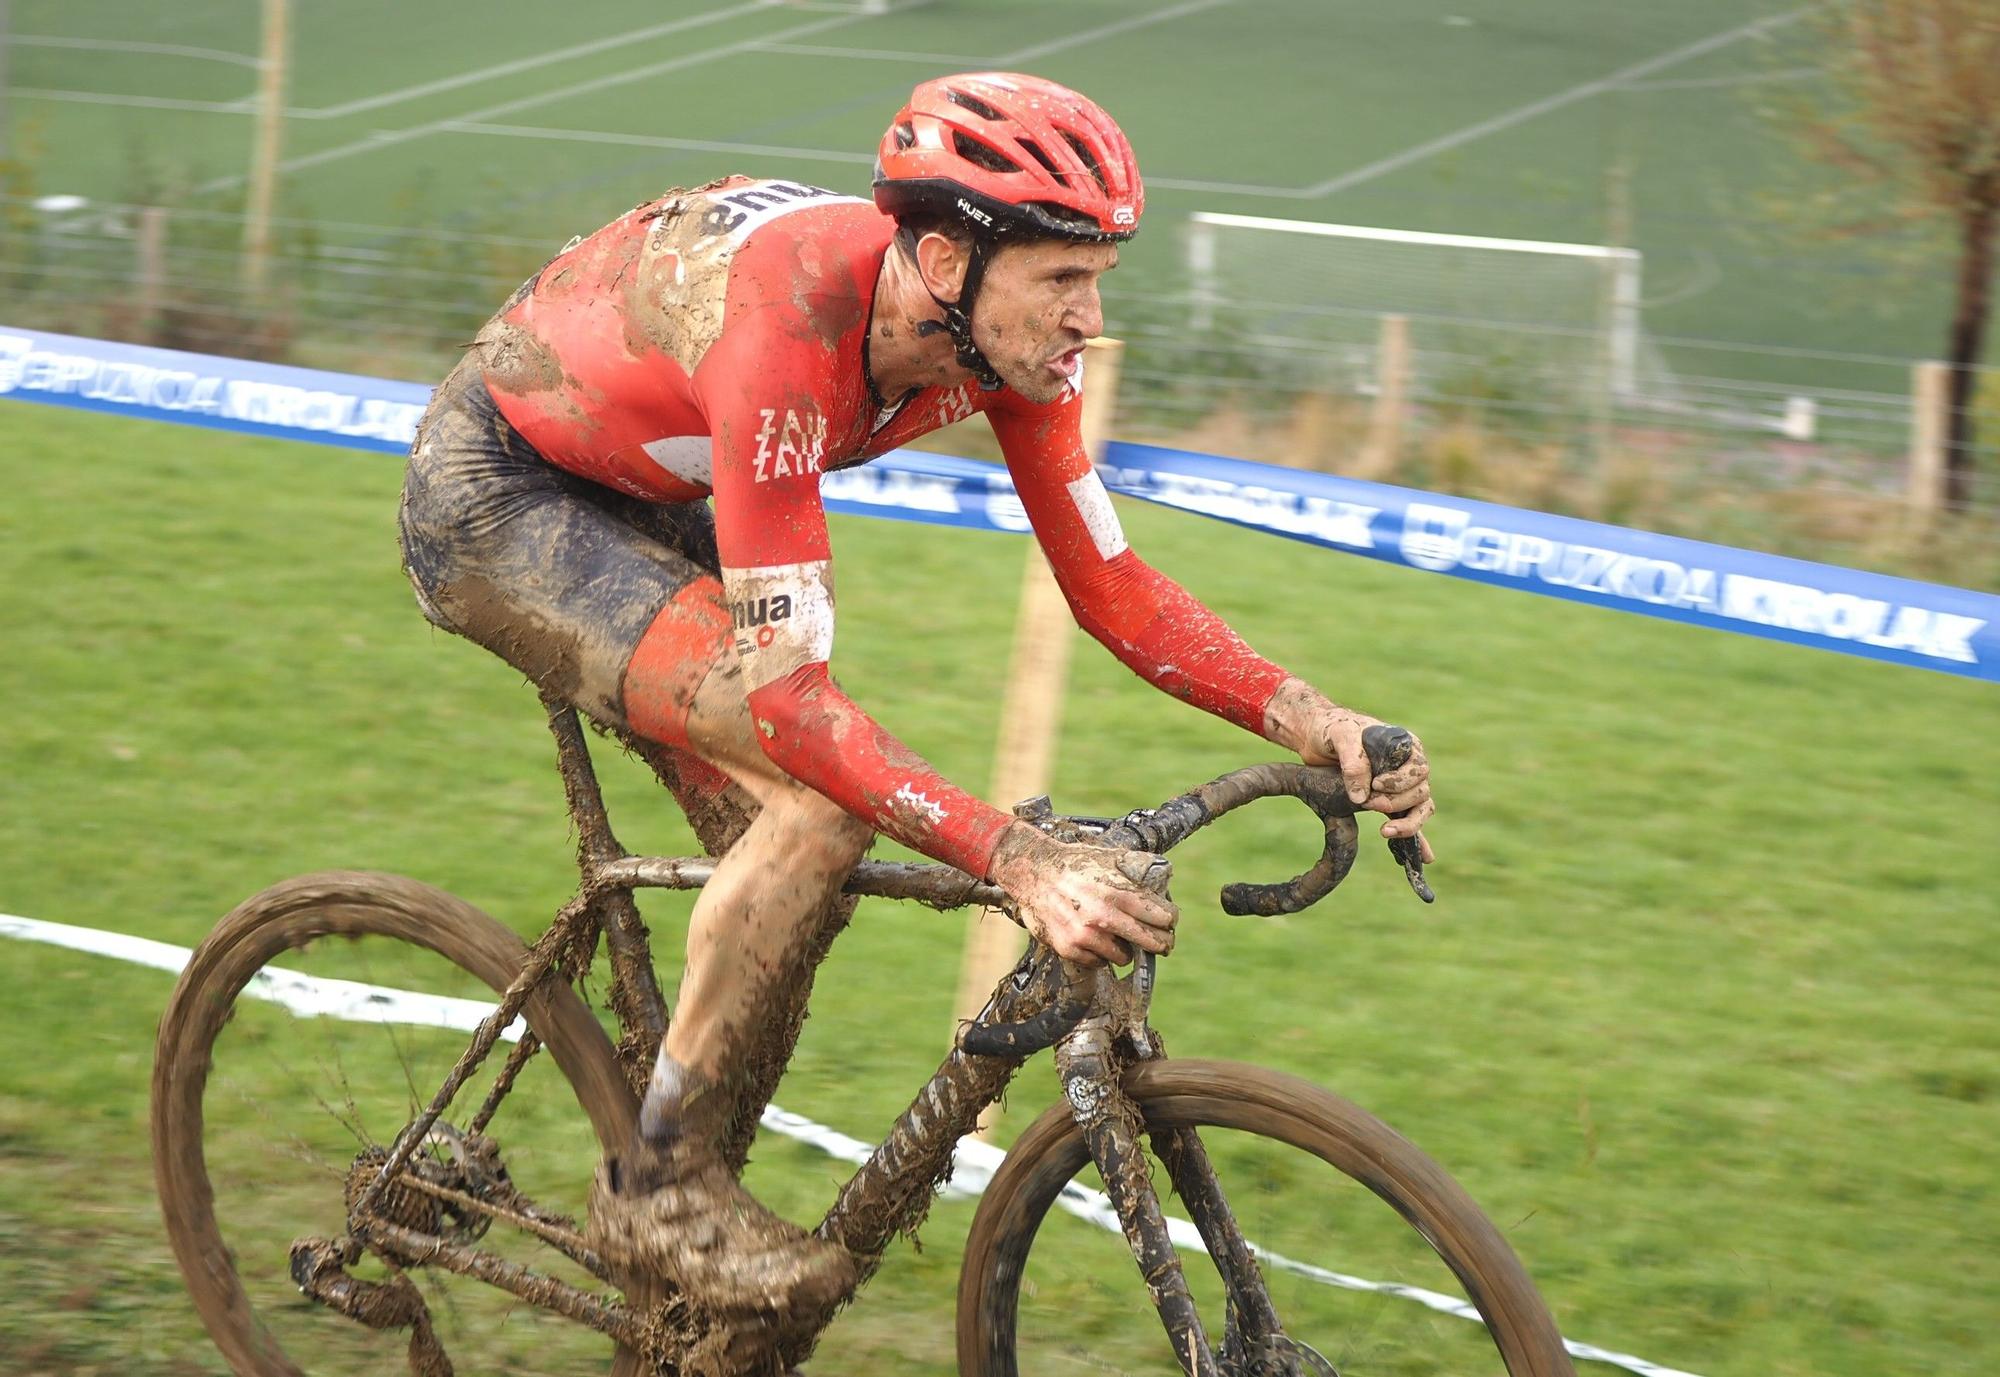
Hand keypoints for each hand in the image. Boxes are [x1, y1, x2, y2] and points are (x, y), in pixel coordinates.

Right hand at [988, 824, 1177, 965]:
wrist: (1033, 871)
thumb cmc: (1073, 863)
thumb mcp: (1109, 857)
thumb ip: (1137, 868)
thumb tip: (1164, 876)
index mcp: (1118, 893)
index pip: (1162, 917)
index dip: (1170, 920)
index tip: (1169, 921)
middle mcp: (1103, 917)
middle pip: (1152, 943)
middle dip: (1162, 942)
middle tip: (1162, 942)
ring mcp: (1085, 936)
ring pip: (1125, 958)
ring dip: (1126, 949)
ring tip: (1120, 937)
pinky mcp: (1069, 949)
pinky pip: (1098, 962)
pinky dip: (1101, 954)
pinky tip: (1096, 939)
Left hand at [1265, 678, 1436, 862]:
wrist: (1315, 737)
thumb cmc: (1332, 729)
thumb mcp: (1341, 736)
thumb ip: (1353, 762)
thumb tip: (1361, 797)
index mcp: (1405, 746)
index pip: (1418, 770)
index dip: (1399, 782)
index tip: (1375, 785)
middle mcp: (1408, 767)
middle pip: (1420, 792)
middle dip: (1396, 803)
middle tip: (1369, 804)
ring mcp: (1400, 786)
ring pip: (1420, 808)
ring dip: (1407, 823)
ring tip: (1385, 832)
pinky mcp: (1388, 801)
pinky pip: (1409, 819)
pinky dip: (1418, 839)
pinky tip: (1424, 858)